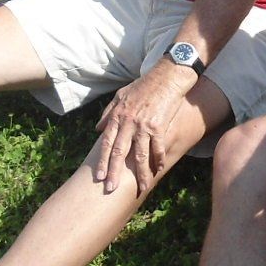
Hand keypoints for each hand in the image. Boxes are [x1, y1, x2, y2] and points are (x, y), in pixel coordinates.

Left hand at [93, 60, 195, 192]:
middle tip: (110, 189)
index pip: (106, 142)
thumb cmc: (145, 85)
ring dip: (140, 174)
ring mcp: (144, 125)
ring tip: (141, 188)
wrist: (167, 76)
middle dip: (114, 172)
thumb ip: (108, 112)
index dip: (102, 160)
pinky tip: (159, 170)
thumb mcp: (121, 95)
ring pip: (139, 154)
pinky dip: (158, 159)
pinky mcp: (159, 126)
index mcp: (117, 116)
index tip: (99, 176)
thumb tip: (97, 128)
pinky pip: (157, 147)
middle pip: (119, 152)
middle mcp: (128, 122)